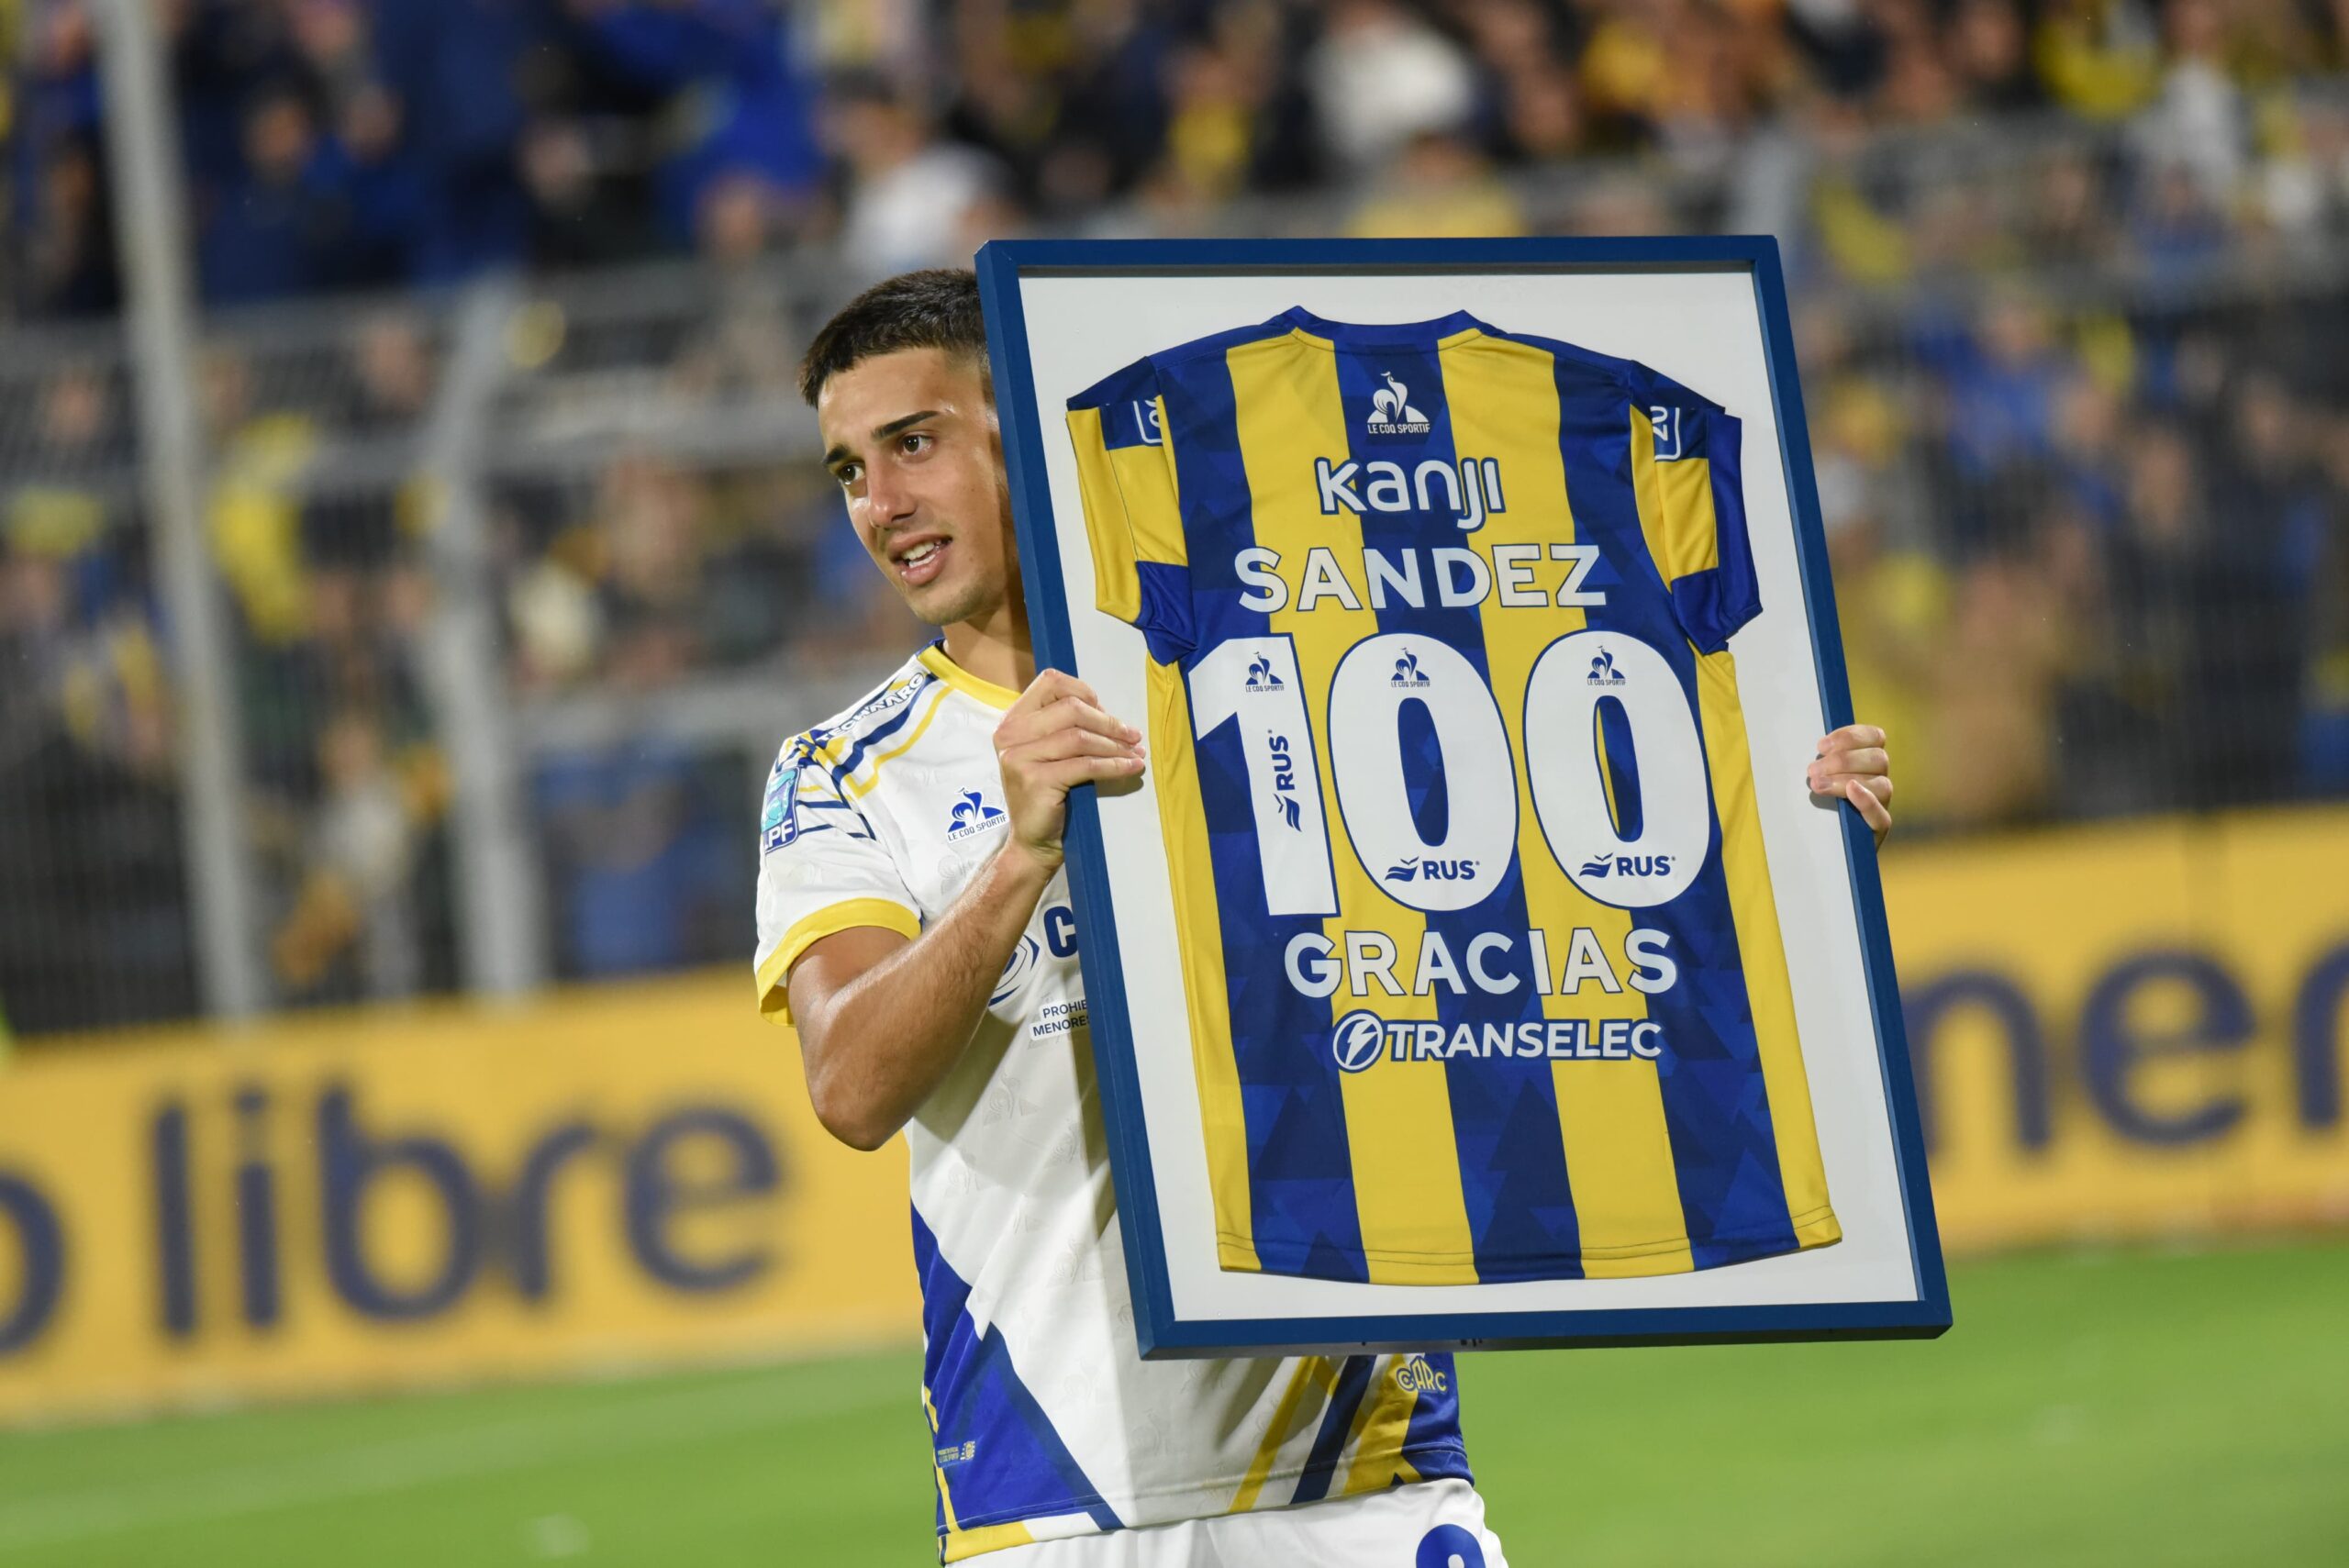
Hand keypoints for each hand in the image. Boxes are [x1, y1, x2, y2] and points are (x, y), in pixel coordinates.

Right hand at [992, 669, 1145, 876]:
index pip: (1051, 682)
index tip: (1107, 712)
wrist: (1033, 842)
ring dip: (1115, 745)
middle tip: (1132, 736)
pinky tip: (1131, 768)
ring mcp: (1019, 757)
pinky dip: (1114, 765)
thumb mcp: (1049, 752)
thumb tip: (1108, 713)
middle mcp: (1010, 735)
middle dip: (1108, 721)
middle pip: (1071, 708)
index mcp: (1013, 720)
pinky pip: (1086, 765)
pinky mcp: (1035, 780)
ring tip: (1136, 753)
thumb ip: (1065, 727)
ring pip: (1080, 737)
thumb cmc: (1048, 795)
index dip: (1085, 692)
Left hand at [1808, 723, 1892, 847]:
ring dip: (1846, 779)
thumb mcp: (1816, 777)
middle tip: (1812, 770)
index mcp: (1867, 762)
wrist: (1819, 850)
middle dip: (1843, 760)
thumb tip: (1806, 744)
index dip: (1851, 736)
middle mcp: (1879, 780)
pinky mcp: (1878, 829)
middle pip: (1878, 759)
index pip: (1876, 737)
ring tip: (1817, 784)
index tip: (1821, 745)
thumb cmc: (1813, 806)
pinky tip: (1851, 791)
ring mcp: (1881, 805)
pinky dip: (1867, 800)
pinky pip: (1881, 815)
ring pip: (1881, 784)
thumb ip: (1820, 761)